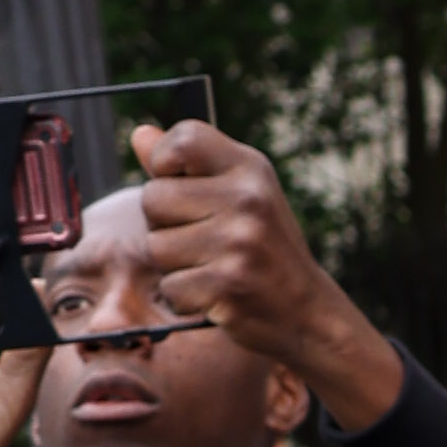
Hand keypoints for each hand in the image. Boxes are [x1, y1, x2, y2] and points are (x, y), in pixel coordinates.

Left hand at [118, 119, 395, 434]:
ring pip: (156, 247)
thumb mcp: (237, 195)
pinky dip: (185, 298)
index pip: (182, 140)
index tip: (179, 185)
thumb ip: (188, 167)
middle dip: (163, 225)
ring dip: (172, 266)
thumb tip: (139, 135)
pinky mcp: (228, 284)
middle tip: (201, 240)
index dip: (163, 162)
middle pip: (153, 198)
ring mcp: (238, 242)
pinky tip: (214, 294)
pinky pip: (170, 287)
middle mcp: (246, 198)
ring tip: (210, 267)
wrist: (307, 312)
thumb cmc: (264, 249)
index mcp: (250, 168)